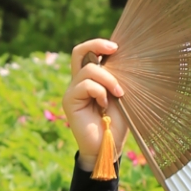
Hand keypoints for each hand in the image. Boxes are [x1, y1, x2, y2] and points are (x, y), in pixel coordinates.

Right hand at [64, 38, 129, 171]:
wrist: (109, 146)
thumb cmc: (117, 123)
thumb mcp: (120, 95)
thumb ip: (117, 78)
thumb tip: (121, 57)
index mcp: (91, 79)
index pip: (87, 53)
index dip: (99, 44)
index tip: (117, 47)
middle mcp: (79, 82)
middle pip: (78, 51)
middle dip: (96, 45)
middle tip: (115, 49)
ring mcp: (73, 91)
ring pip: (88, 70)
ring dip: (108, 79)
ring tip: (118, 94)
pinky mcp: (69, 100)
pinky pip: (85, 85)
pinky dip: (99, 91)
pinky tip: (104, 104)